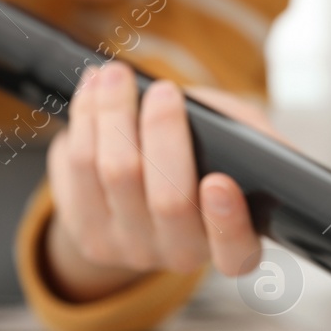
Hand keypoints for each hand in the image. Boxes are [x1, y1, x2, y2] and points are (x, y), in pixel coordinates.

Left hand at [43, 61, 271, 302]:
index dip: (228, 222)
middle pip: (168, 200)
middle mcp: (181, 254)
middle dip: (165, 133)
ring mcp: (129, 248)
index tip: (218, 182)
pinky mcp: (85, 231)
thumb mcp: (241, 146)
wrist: (143, 187)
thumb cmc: (204, 157)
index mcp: (232, 244)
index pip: (236, 253)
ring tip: (117, 76)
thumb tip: (252, 135)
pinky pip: (77, 167)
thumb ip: (254, 142)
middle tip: (166, 91)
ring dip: (114, 113)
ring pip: (115, 174)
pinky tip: (92, 92)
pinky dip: (84, 119)